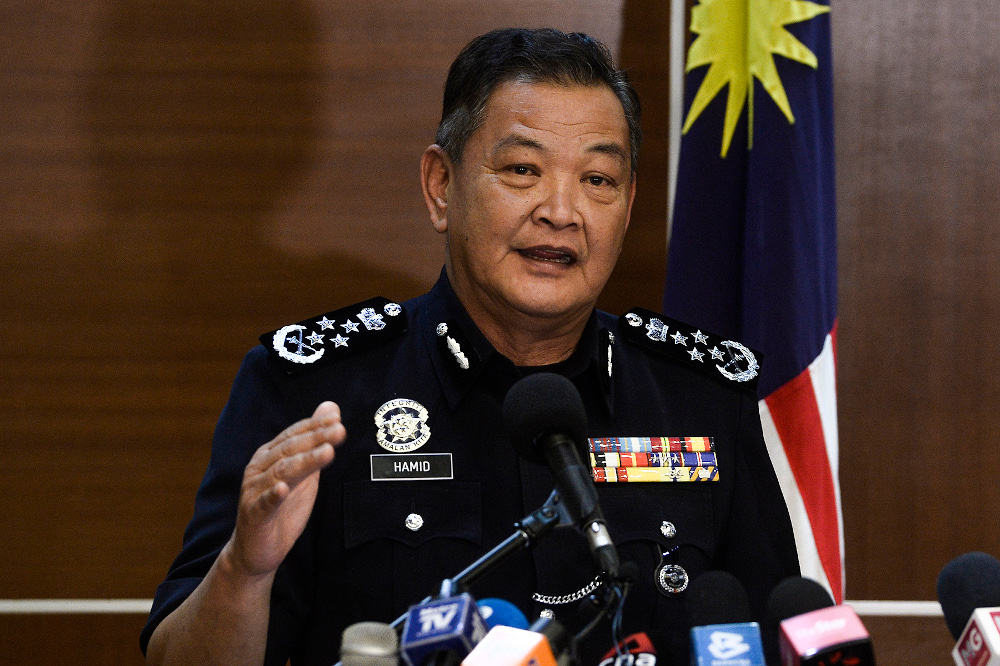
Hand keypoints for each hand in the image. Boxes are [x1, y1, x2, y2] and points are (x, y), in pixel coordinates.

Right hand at [221, 401, 344, 579]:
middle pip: (290, 450)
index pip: (294, 435)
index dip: (315, 425)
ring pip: (281, 473)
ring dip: (305, 461)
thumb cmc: (283, 508)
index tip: (337, 418)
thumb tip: (332, 408)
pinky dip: (272, 495)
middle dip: (316, 438)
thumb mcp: (304, 473)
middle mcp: (259, 468)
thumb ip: (316, 442)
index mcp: (270, 456)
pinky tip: (282, 489)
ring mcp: (254, 491)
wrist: (257, 550)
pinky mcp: (253, 515)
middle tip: (340, 430)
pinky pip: (263, 503)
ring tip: (327, 452)